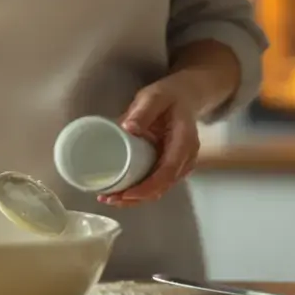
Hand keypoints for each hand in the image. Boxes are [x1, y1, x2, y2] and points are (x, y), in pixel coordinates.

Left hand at [100, 76, 199, 206]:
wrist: (186, 96)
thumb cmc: (169, 95)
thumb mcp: (155, 97)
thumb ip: (143, 111)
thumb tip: (128, 128)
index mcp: (184, 141)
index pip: (167, 171)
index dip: (147, 187)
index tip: (125, 194)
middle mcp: (186, 158)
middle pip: (162, 186)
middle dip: (136, 197)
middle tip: (108, 198)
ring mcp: (180, 164)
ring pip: (159, 189)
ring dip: (135, 197)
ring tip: (109, 197)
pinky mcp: (171, 166)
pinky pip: (156, 183)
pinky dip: (139, 190)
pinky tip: (120, 191)